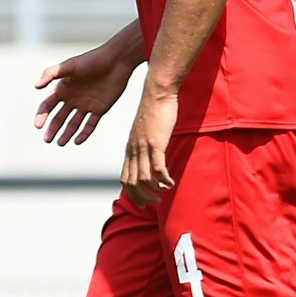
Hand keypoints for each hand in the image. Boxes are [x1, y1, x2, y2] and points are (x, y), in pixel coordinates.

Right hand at [33, 41, 134, 145]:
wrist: (117, 60)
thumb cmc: (92, 60)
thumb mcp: (69, 66)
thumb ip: (50, 74)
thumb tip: (36, 86)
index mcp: (62, 89)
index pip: (47, 106)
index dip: (41, 116)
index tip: (38, 126)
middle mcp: (72, 99)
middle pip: (59, 118)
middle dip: (52, 129)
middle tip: (47, 140)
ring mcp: (86, 105)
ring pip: (73, 124)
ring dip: (66, 134)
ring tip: (60, 143)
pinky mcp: (99, 109)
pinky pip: (90, 124)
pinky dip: (84, 133)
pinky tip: (77, 141)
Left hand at [121, 88, 178, 204]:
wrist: (156, 93)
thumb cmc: (154, 110)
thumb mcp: (145, 131)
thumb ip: (146, 143)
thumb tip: (151, 154)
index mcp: (130, 149)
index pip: (124, 177)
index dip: (132, 193)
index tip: (142, 201)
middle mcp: (133, 150)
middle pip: (131, 182)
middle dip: (141, 197)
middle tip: (154, 203)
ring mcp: (143, 147)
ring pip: (143, 178)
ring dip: (154, 190)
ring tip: (164, 192)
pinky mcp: (156, 143)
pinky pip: (157, 168)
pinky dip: (163, 179)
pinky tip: (170, 182)